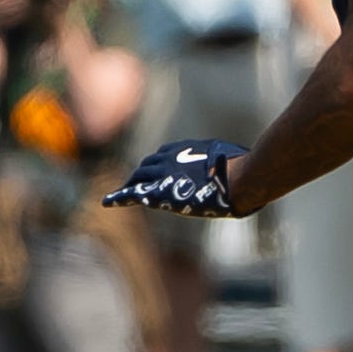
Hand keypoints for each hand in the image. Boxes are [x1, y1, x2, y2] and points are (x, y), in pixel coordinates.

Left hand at [102, 139, 248, 217]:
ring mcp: (163, 174)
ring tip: (125, 194)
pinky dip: (119, 197)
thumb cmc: (244, 168)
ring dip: (133, 185)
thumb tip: (243, 164)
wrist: (239, 179)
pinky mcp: (160, 192)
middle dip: (142, 174)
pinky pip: (133, 193)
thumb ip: (224, 160)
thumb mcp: (232, 157)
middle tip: (138, 183)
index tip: (161, 172)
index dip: (160, 165)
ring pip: (140, 178)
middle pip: (148, 166)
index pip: (164, 155)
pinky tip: (108, 202)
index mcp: (184, 149)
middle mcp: (169, 158)